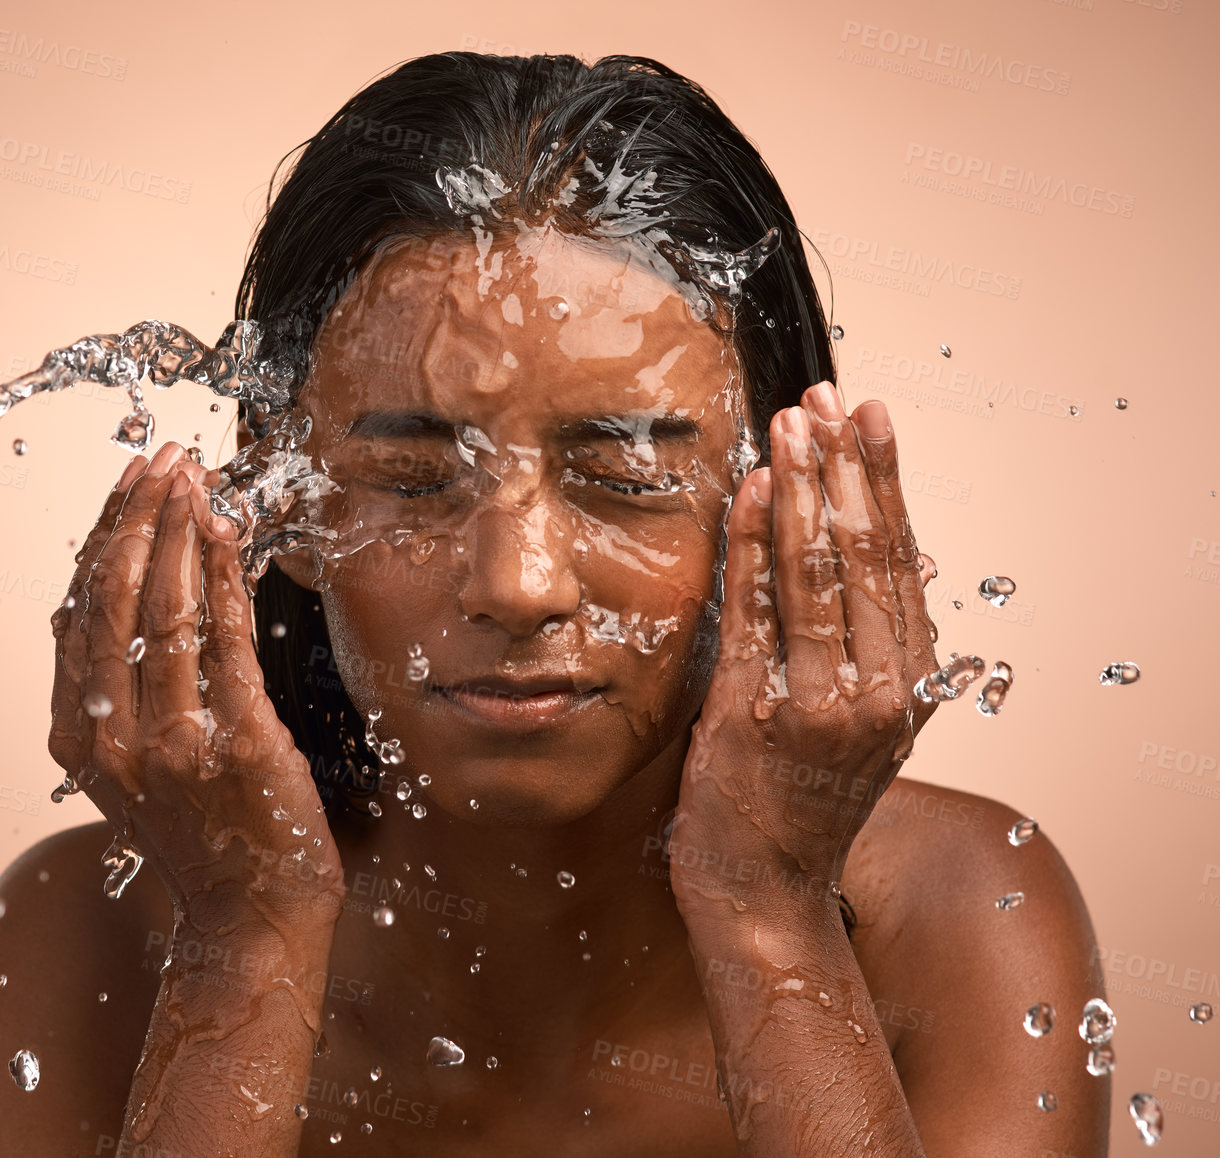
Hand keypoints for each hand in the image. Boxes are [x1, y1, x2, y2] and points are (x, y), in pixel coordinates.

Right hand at [48, 443, 344, 935]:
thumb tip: (90, 604)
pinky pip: (226, 638)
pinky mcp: (238, 743)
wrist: (248, 918)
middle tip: (164, 460)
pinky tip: (230, 531)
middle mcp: (111, 738)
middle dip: (140, 515)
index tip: (128, 482)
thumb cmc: (201, 835)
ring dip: (182, 529)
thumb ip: (105, 694)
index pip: (77, 611)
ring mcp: (173, 743)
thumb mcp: (128, 768)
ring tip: (194, 477)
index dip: (103, 536)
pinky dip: (225, 574)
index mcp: (74, 739)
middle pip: (114, 598)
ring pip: (164, 608)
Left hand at [670, 384, 938, 920]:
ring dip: (800, 489)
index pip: (902, 559)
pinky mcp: (756, 713)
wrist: (762, 887)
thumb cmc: (798, 795)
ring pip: (817, 573)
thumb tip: (867, 547)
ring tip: (788, 425)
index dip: (883, 481)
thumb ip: (861, 638)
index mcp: (908, 681)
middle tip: (825, 398)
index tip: (867, 416)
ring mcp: (819, 705)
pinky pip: (755, 610)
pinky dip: (753, 543)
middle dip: (843, 466)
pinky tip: (750, 490)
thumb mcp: (854, 715)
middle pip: (867, 553)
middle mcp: (878, 691)